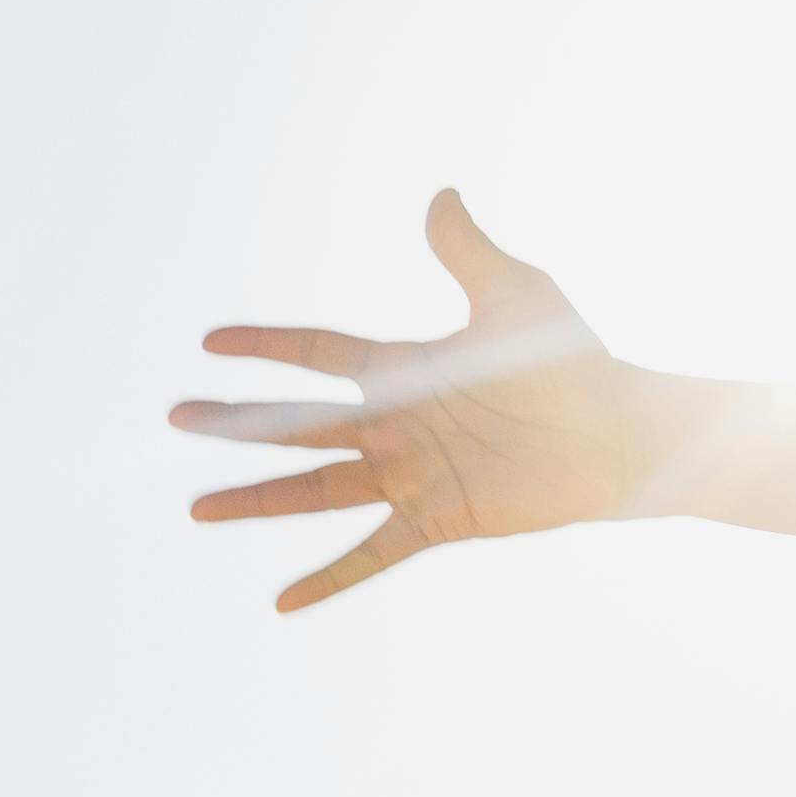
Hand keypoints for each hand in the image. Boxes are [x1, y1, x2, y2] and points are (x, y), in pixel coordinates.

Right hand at [170, 192, 645, 613]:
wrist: (620, 433)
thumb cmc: (573, 362)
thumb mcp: (513, 295)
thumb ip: (466, 251)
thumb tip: (441, 194)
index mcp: (405, 370)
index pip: (316, 353)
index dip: (265, 345)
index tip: (209, 342)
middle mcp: (397, 425)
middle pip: (296, 425)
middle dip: (235, 422)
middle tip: (175, 416)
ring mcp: (412, 475)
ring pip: (315, 490)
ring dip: (256, 500)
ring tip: (198, 507)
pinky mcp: (438, 519)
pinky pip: (371, 552)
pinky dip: (329, 577)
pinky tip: (281, 602)